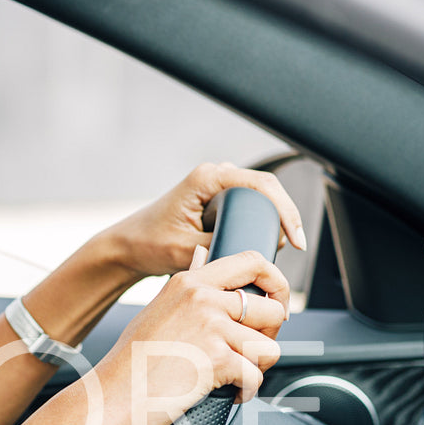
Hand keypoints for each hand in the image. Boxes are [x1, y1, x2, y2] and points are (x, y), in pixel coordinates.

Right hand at [88, 251, 289, 424]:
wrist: (112, 397)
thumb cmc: (130, 362)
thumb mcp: (156, 310)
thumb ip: (187, 289)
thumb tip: (203, 260)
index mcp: (188, 283)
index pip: (252, 261)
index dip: (276, 282)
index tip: (276, 302)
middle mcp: (201, 299)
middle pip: (271, 309)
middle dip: (268, 336)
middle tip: (249, 352)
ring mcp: (210, 328)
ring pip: (269, 347)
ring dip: (257, 368)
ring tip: (233, 376)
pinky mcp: (217, 360)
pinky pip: (255, 376)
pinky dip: (245, 391)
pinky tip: (225, 393)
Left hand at [95, 162, 306, 279]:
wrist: (128, 247)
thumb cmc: (149, 244)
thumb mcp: (188, 249)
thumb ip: (223, 243)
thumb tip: (260, 244)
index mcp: (206, 178)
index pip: (261, 185)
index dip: (285, 211)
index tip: (295, 239)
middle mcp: (214, 174)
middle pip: (266, 189)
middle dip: (282, 217)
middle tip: (288, 248)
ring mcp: (217, 184)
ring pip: (259, 198)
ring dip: (270, 220)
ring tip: (273, 249)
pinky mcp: (217, 197)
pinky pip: (248, 206)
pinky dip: (258, 223)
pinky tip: (262, 244)